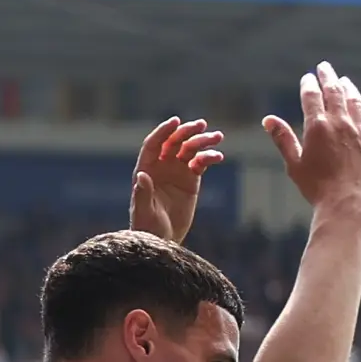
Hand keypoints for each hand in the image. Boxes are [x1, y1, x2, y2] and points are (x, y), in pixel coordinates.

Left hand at [127, 116, 223, 242]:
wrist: (163, 240)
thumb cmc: (147, 228)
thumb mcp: (143, 212)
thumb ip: (142, 193)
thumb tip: (142, 175)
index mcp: (145, 170)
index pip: (154, 144)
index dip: (164, 131)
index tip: (176, 121)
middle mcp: (161, 167)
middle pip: (174, 142)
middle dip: (187, 132)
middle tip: (202, 125)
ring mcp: (177, 172)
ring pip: (190, 150)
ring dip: (203, 141)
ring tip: (217, 137)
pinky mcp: (191, 180)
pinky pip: (201, 163)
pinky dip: (210, 157)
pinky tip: (218, 157)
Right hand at [257, 62, 360, 219]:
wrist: (347, 203)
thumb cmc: (316, 187)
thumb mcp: (293, 163)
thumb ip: (283, 138)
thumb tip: (268, 120)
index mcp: (317, 126)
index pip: (312, 96)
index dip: (309, 84)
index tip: (307, 77)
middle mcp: (340, 123)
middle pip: (335, 91)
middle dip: (328, 77)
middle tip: (324, 67)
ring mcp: (359, 131)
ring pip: (354, 101)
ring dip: (348, 88)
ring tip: (344, 80)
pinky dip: (359, 112)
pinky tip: (356, 111)